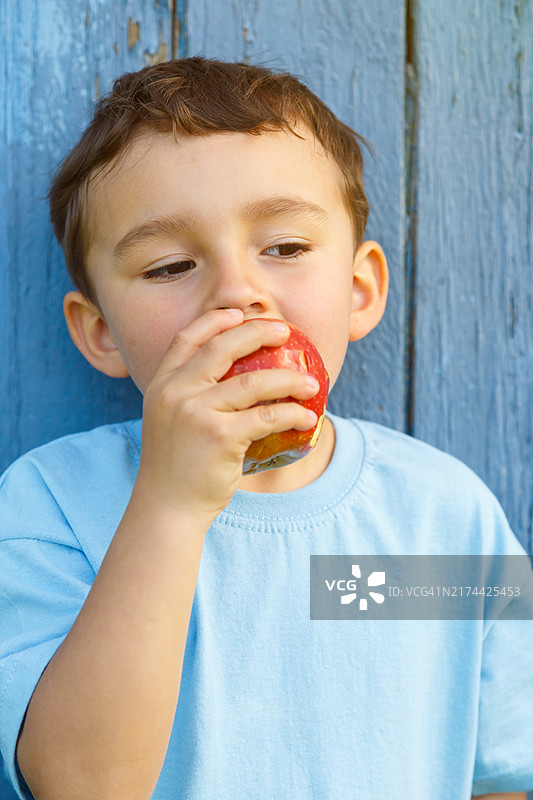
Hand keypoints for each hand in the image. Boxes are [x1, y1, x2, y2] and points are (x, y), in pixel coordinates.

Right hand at [133, 309, 318, 520]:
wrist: (167, 506)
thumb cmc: (177, 465)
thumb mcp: (171, 420)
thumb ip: (191, 394)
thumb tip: (237, 374)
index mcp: (161, 383)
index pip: (187, 338)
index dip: (214, 321)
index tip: (239, 313)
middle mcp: (175, 392)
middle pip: (222, 348)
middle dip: (258, 333)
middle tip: (286, 332)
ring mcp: (195, 412)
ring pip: (253, 382)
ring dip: (289, 380)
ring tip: (311, 383)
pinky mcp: (219, 436)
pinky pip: (266, 417)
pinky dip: (292, 415)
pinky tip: (307, 418)